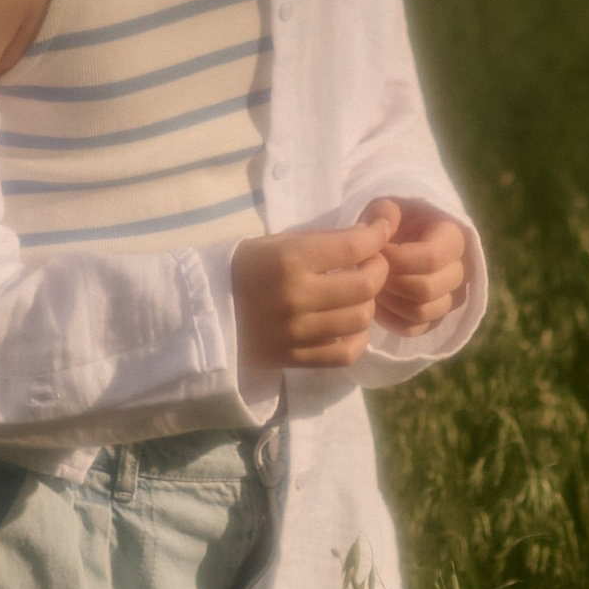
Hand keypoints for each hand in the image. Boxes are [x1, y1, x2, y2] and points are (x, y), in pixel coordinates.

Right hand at [231, 221, 391, 371]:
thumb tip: (371, 233)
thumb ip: (324, 242)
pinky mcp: (295, 358)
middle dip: (379, 270)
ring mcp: (298, 332)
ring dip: (367, 304)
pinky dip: (357, 339)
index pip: (353, 247)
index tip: (381, 229)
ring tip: (358, 295)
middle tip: (374, 263)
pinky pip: (345, 353)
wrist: (206, 309)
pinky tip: (350, 326)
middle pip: (365, 285)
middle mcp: (297, 296)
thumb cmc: (245, 267)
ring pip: (360, 320)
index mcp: (290, 259)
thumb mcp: (279, 242)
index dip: (378, 235)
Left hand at [360, 198, 468, 334]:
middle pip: (425, 289)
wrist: (402, 237)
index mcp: (455, 237)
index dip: (396, 258)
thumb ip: (384, 210)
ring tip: (370, 284)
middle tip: (368, 271)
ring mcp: (452, 297)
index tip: (375, 251)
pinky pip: (415, 329)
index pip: (430, 258)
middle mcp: (462, 270)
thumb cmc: (395, 218)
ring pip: (421, 313)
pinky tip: (376, 302)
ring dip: (389, 302)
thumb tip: (386, 223)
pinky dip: (391, 320)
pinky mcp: (437, 317)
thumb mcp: (388, 204)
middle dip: (390, 281)